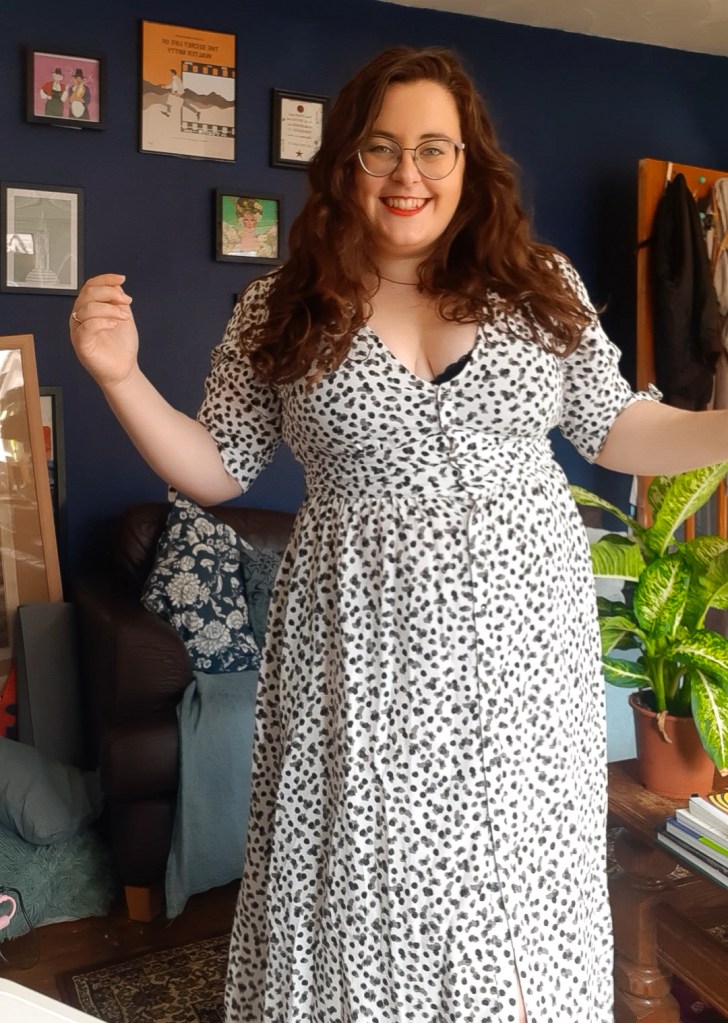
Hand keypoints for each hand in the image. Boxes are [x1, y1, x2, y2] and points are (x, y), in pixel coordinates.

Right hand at [70, 274, 137, 388]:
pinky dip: (103, 321)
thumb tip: (116, 285)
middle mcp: (80, 318)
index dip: (105, 279)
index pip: (90, 286)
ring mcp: (79, 330)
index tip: (121, 279)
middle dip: (110, 293)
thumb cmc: (121, 346)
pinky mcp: (81, 344)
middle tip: (126, 302)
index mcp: (88, 309)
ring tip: (124, 317)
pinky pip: (87, 326)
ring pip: (87, 308)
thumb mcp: (123, 316)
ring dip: (110, 309)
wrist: (124, 370)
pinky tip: (115, 324)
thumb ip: (117, 300)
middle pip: (87, 293)